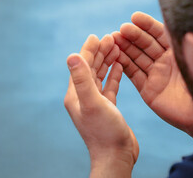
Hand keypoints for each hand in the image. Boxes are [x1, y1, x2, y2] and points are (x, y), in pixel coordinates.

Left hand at [64, 35, 138, 177]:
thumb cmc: (104, 133)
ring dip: (108, 60)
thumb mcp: (93, 103)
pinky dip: (115, 73)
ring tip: (117, 47)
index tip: (97, 36)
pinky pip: (110, 85)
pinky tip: (120, 65)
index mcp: (76, 95)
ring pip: (101, 75)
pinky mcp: (108, 107)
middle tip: (112, 37)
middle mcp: (84, 97)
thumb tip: (71, 55)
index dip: (89, 50)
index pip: (82, 66)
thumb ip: (82, 79)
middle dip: (100, 52)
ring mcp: (96, 102)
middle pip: (91, 68)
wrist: (116, 156)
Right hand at [113, 12, 192, 144]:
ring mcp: (157, 75)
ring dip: (125, 48)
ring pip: (137, 58)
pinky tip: (114, 56)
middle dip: (133, 35)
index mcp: (179, 51)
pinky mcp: (149, 90)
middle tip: (121, 29)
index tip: (135, 16)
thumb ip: (192, 45)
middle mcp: (166, 61)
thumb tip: (181, 27)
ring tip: (112, 39)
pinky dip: (124, 65)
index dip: (147, 25)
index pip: (160, 33)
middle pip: (146, 44)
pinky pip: (134, 75)